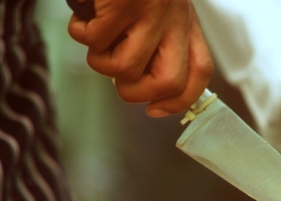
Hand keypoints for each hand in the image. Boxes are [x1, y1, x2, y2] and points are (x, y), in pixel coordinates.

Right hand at [68, 0, 213, 115]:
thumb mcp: (156, 7)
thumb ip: (160, 40)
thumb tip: (146, 89)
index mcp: (186, 21)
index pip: (200, 74)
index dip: (180, 102)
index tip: (154, 110)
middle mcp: (175, 17)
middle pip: (168, 82)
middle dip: (135, 93)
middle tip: (117, 78)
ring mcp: (151, 10)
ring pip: (126, 68)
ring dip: (99, 60)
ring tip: (94, 35)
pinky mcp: (123, 2)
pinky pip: (96, 40)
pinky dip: (81, 32)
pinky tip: (84, 14)